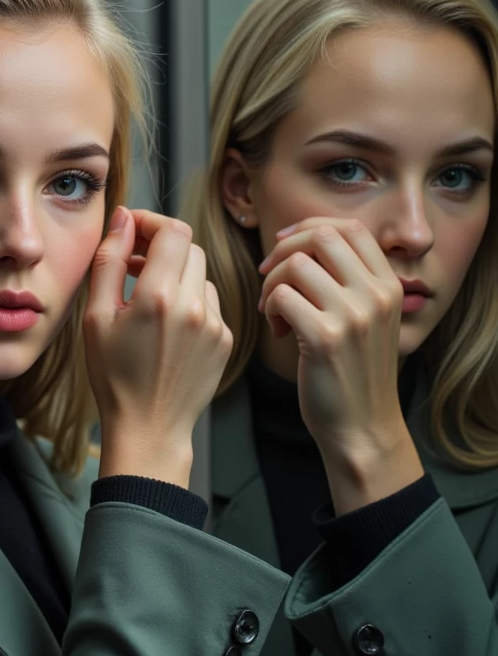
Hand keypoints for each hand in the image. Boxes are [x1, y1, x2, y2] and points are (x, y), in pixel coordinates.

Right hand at [85, 207, 232, 485]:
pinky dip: (189, 302)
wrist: (148, 428)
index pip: (172, 231)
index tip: (131, 231)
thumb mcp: (96, 318)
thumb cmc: (114, 377)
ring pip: (200, 274)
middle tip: (133, 262)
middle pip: (189, 247)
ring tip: (147, 300)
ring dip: (176, 275)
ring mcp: (215, 324)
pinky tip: (167, 327)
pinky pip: (209, 303)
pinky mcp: (225, 339)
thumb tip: (123, 219)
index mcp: (158, 298)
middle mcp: (193, 306)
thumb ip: (109, 262)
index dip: (151, 222)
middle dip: (161, 247)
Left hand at [258, 217, 423, 509]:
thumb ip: (350, 282)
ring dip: (272, 284)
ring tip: (276, 311)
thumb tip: (305, 243)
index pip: (348, 228)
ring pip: (295, 265)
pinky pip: (281, 297)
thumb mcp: (368, 320)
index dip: (309, 227)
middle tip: (268, 276)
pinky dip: (270, 309)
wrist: (363, 427)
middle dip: (284, 250)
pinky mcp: (324, 339)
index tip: (285, 246)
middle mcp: (375, 295)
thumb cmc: (355, 373)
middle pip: (320, 237)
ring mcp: (352, 316)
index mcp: (388, 285)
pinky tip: (278, 331)